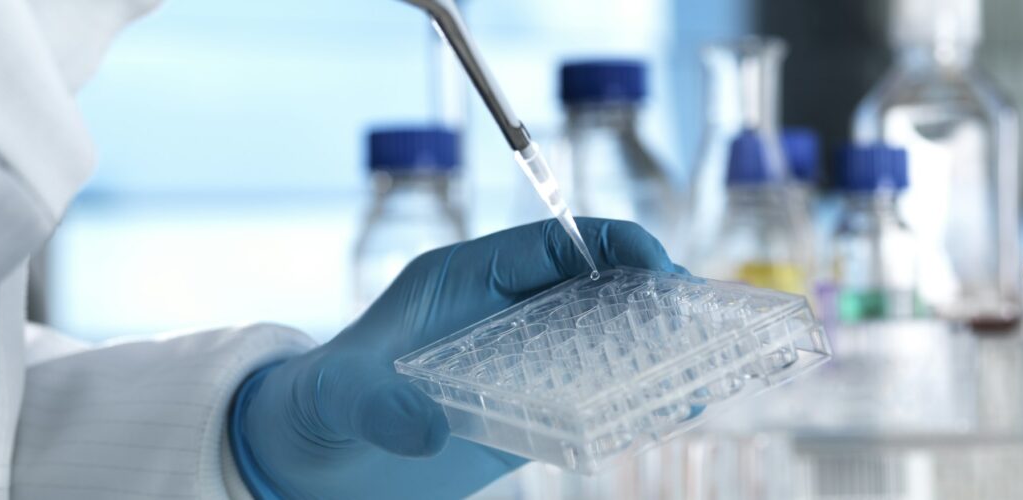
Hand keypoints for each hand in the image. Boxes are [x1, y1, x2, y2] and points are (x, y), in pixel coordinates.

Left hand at [230, 218, 681, 498]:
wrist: (316, 456)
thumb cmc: (323, 403)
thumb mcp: (341, 397)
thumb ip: (378, 406)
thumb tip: (425, 430)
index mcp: (465, 279)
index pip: (550, 242)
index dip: (609, 244)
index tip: (657, 264)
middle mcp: (501, 311)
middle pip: (593, 281)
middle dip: (649, 289)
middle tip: (703, 315)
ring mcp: (519, 358)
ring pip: (604, 334)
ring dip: (653, 342)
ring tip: (706, 363)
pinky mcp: (527, 405)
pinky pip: (593, 390)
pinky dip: (635, 393)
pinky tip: (673, 406)